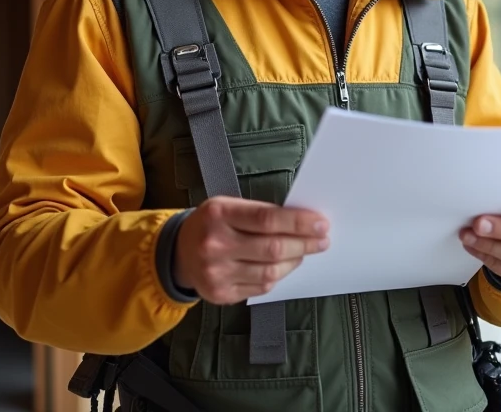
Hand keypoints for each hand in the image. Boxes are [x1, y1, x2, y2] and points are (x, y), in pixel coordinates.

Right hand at [173, 196, 329, 304]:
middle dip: (304, 244)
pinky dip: (277, 276)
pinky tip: (282, 266)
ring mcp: (216, 273)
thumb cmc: (212, 225)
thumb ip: (261, 213)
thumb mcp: (229, 207)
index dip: (299, 222)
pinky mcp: (220, 294)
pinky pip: (261, 287)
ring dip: (294, 261)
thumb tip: (304, 222)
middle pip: (272, 248)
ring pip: (270, 271)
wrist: (179, 252)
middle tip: (322, 240)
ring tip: (302, 252)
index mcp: (218, 214)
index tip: (321, 224)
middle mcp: (215, 245)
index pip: (267, 219)